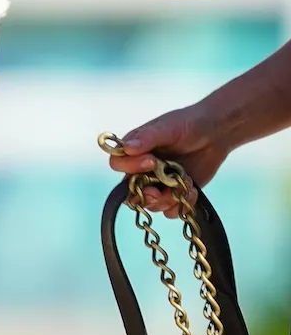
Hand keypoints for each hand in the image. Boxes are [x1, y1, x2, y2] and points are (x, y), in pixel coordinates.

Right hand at [106, 96, 237, 212]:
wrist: (216, 134)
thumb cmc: (188, 123)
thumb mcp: (168, 127)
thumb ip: (147, 138)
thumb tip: (126, 148)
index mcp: (136, 150)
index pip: (118, 164)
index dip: (130, 167)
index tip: (152, 162)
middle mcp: (143, 169)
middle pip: (132, 192)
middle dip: (147, 195)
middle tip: (162, 192)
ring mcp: (159, 183)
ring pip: (152, 204)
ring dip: (168, 200)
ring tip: (186, 184)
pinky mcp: (175, 193)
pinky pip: (171, 210)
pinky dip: (181, 205)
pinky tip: (193, 190)